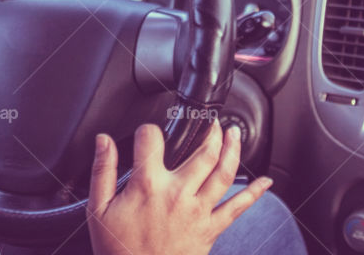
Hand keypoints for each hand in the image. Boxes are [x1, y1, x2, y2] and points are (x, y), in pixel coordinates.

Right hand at [87, 122, 273, 254]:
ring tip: (234, 133)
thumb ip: (102, 170)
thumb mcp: (99, 209)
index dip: (148, 130)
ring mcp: (197, 212)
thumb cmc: (118, 249)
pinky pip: (237, 209)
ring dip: (232, 149)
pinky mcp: (210, 230)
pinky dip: (254, 193)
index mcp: (148, 185)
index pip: (152, 140)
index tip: (148, 133)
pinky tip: (264, 182)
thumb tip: (103, 140)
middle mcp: (177, 194)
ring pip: (223, 173)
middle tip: (211, 121)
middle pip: (202, 152)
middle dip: (209, 130)